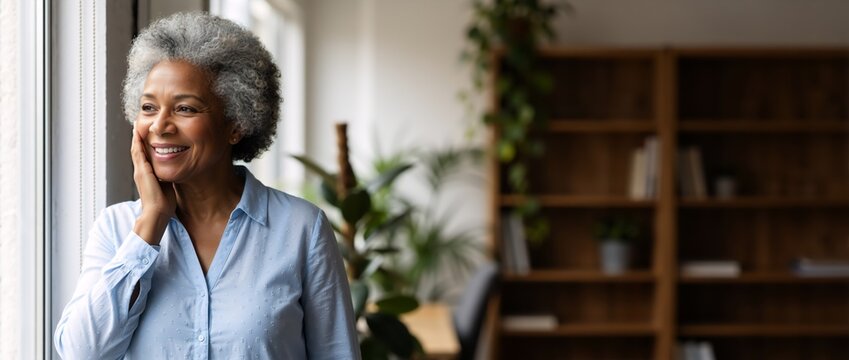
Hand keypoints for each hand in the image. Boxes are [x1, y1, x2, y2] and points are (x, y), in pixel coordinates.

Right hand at [131, 127, 175, 244]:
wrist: (157, 213)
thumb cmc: (164, 203)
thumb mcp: (166, 185)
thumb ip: (166, 177)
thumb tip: (174, 171)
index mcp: (146, 174)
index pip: (144, 156)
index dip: (144, 145)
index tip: (146, 134)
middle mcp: (141, 171)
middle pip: (138, 150)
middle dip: (138, 138)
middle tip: (138, 126)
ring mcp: (140, 171)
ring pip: (136, 150)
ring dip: (136, 138)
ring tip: (137, 126)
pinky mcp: (142, 172)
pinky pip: (138, 154)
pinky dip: (138, 143)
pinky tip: (138, 134)